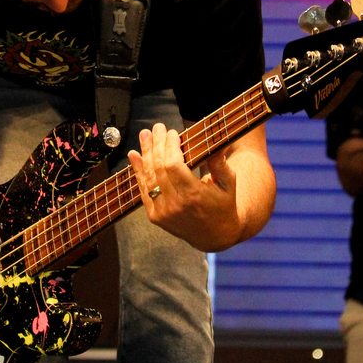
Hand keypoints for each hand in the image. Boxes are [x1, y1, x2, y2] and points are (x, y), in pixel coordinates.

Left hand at [127, 122, 242, 250]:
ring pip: (149, 177)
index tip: (172, 133)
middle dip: (156, 144)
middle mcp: (175, 205)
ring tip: (145, 135)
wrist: (215, 235)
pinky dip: (137, 171)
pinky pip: (143, 190)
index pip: (173, 165)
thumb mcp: (228, 183)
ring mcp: (163, 212)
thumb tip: (216, 142)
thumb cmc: (223, 204)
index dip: (169, 147)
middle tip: (157, 127)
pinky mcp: (155, 216)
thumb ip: (219, 162)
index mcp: (194, 195)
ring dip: (145, 153)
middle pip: (158, 168)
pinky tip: (135, 154)